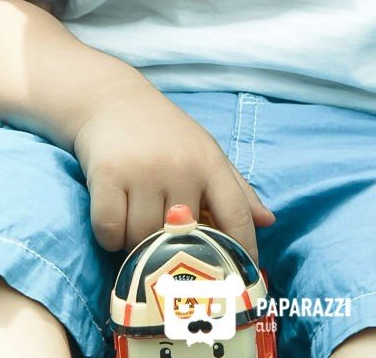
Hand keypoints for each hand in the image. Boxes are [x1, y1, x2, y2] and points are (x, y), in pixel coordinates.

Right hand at [71, 84, 275, 259]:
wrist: (111, 99)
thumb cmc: (163, 132)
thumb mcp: (205, 151)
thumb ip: (236, 189)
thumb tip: (268, 222)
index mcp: (209, 162)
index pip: (236, 216)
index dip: (241, 250)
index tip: (238, 276)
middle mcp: (180, 167)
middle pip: (182, 238)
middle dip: (172, 250)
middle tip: (163, 246)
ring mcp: (142, 171)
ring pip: (142, 239)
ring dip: (136, 245)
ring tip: (135, 227)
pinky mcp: (107, 175)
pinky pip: (110, 231)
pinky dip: (110, 238)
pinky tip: (114, 221)